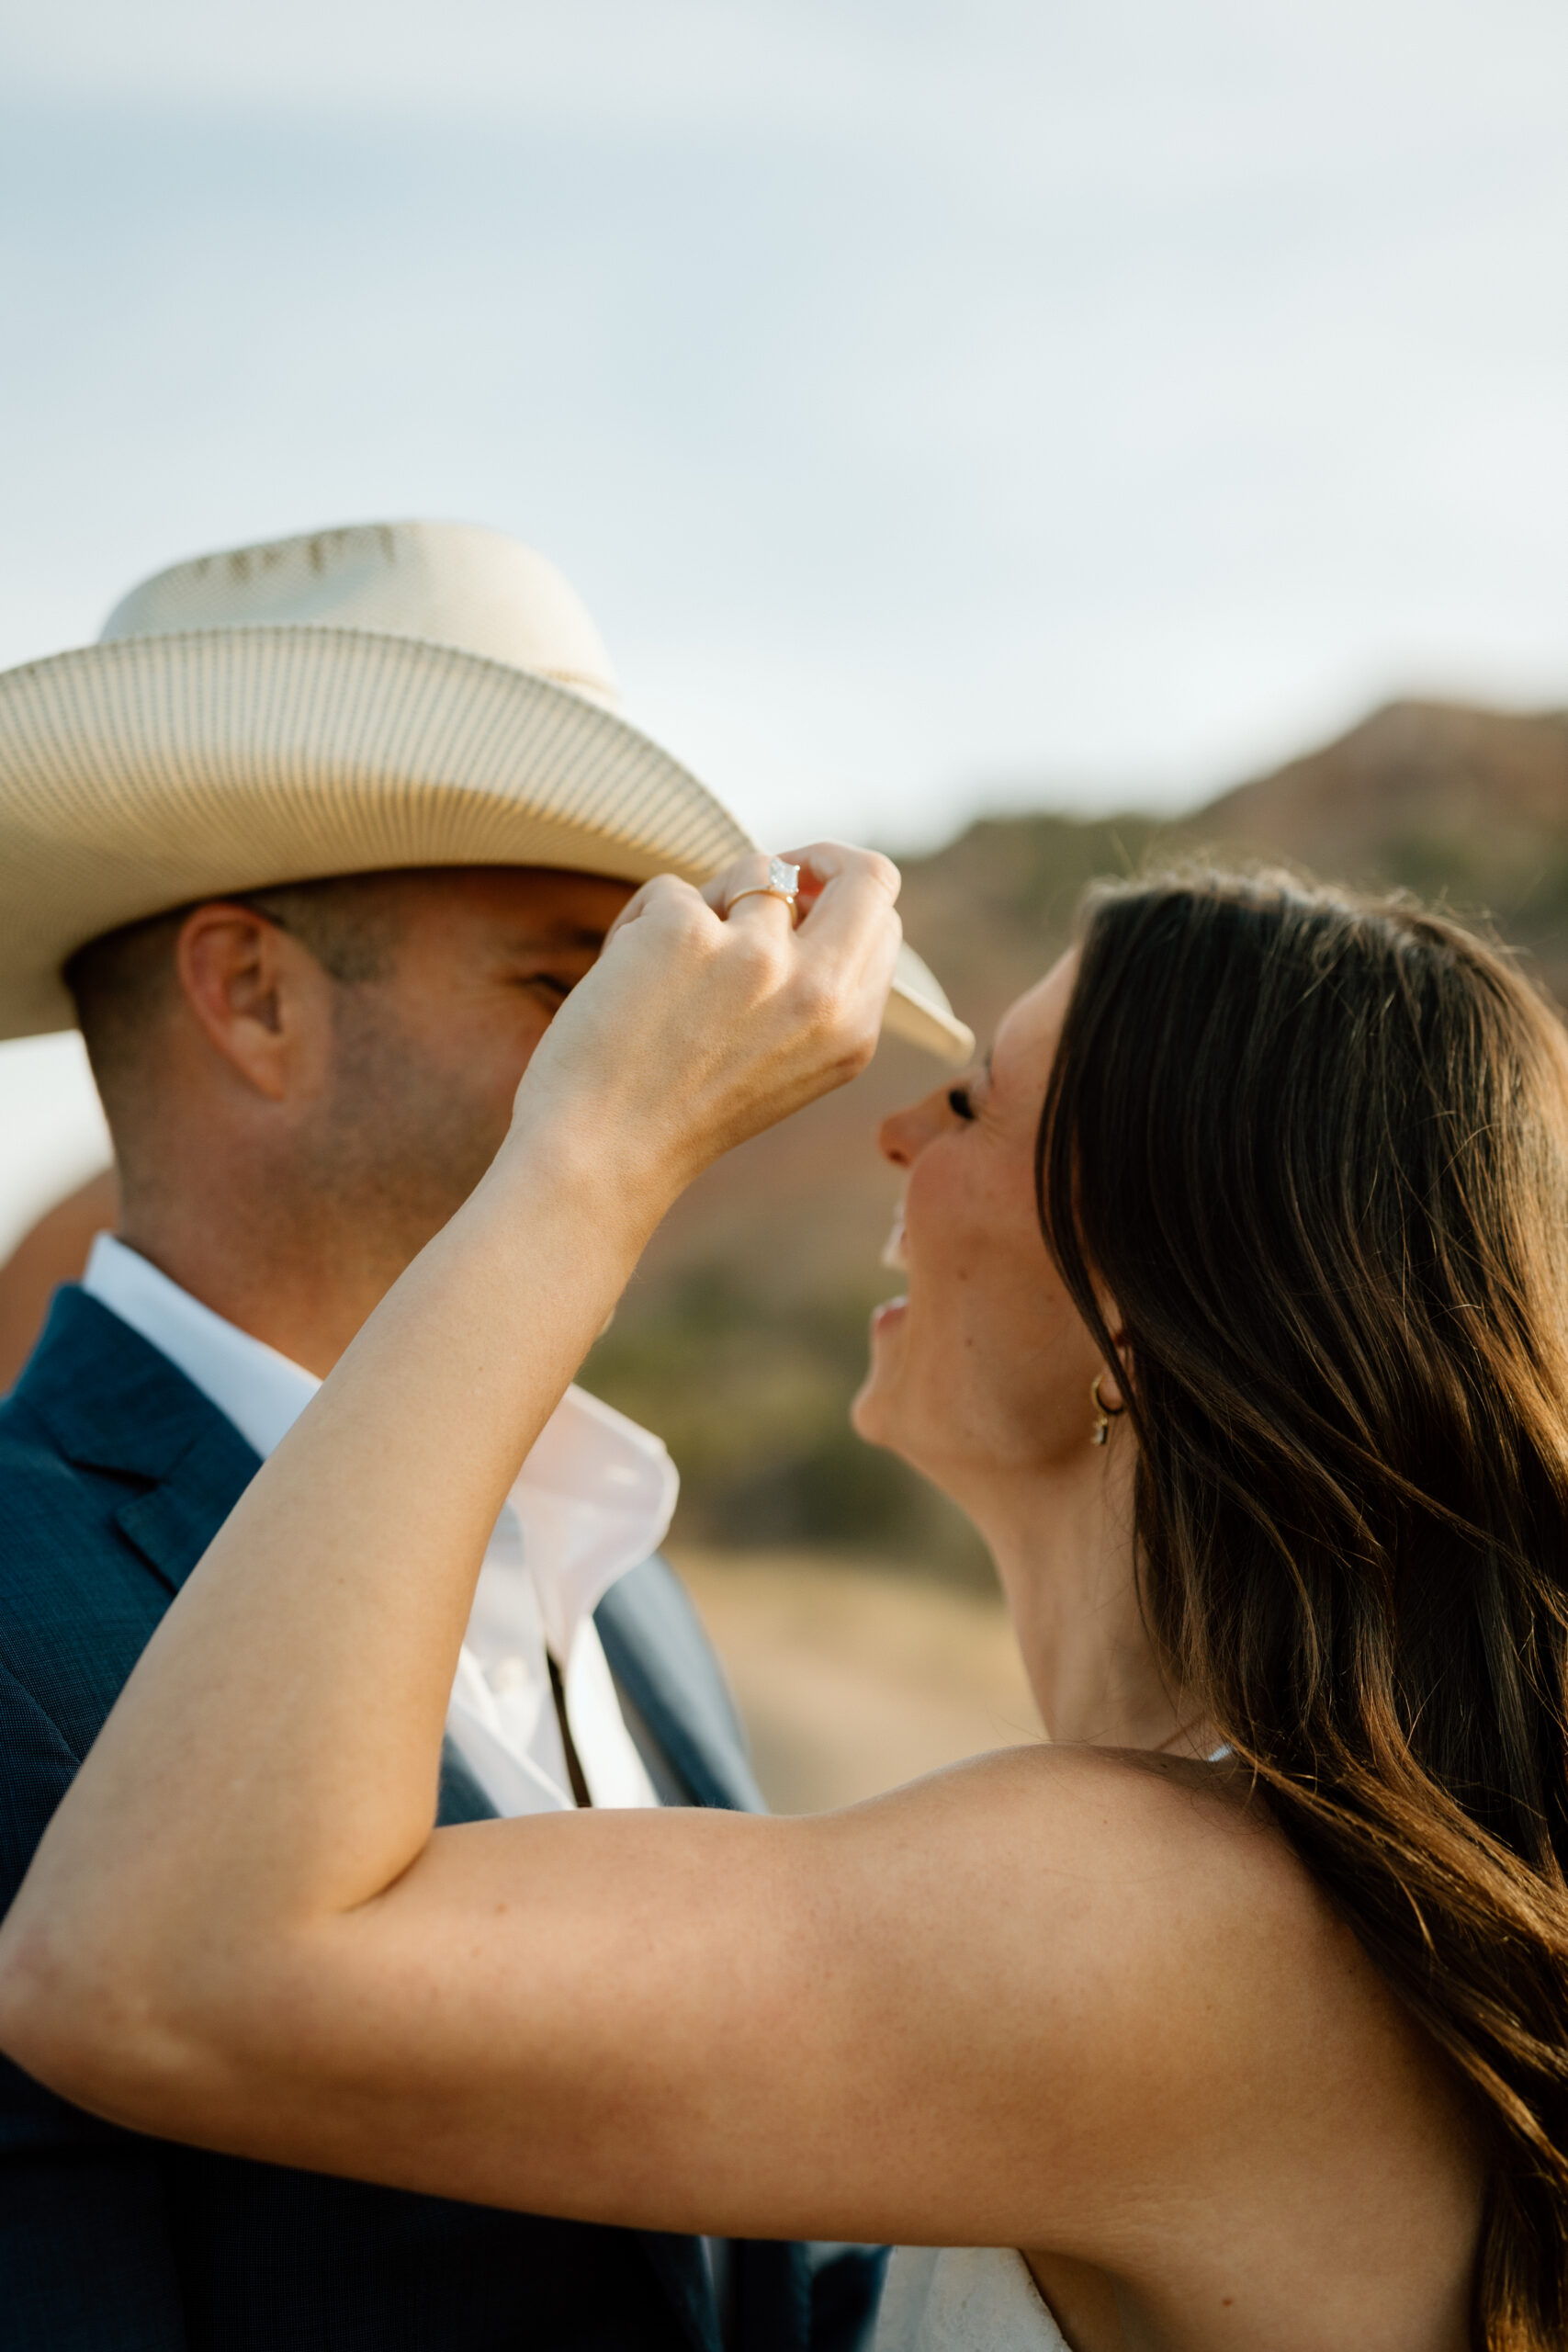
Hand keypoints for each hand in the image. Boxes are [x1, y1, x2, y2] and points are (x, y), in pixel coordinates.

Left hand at [505, 842, 901, 1209]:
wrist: (599, 1158)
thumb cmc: (674, 1115)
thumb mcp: (783, 1064)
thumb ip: (815, 989)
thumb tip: (802, 886)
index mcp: (852, 1031)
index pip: (882, 920)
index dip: (839, 897)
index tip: (799, 899)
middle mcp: (820, 992)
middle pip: (865, 872)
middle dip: (817, 854)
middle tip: (767, 873)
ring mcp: (757, 957)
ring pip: (752, 870)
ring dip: (705, 904)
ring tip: (664, 974)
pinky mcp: (687, 933)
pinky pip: (672, 890)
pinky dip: (639, 926)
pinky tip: (622, 987)